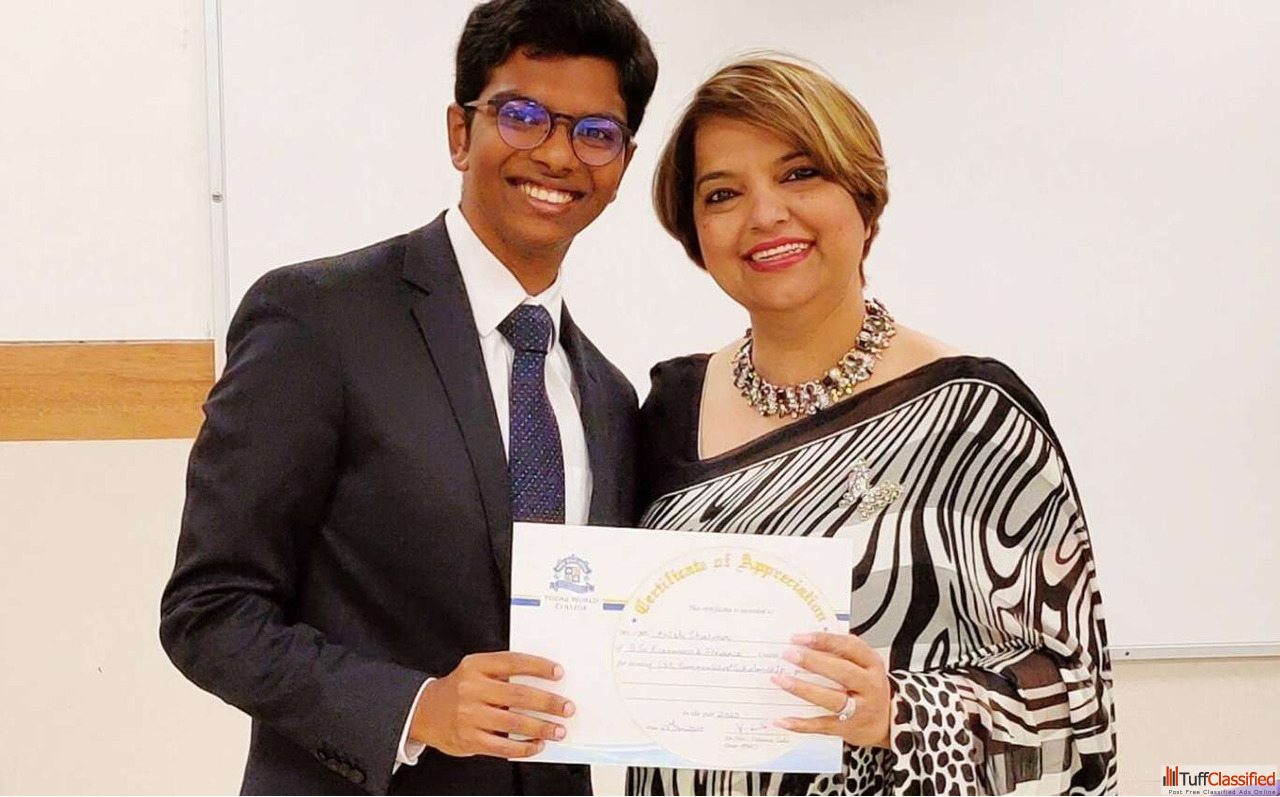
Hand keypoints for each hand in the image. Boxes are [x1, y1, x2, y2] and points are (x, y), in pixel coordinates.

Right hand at [409, 651, 574, 758]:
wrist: (425, 711)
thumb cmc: (460, 689)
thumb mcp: (476, 671)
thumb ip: (503, 674)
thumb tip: (544, 684)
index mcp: (475, 666)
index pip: (512, 662)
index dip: (538, 666)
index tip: (559, 673)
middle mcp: (471, 689)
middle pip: (517, 695)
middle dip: (548, 703)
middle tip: (567, 708)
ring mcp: (468, 715)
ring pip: (514, 723)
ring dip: (541, 728)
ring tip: (558, 730)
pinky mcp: (468, 739)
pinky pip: (503, 747)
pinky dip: (524, 748)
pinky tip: (537, 745)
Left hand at [770, 632, 891, 748]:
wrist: (885, 723)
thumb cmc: (868, 688)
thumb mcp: (864, 665)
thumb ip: (842, 652)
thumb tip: (809, 640)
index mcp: (873, 664)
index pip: (850, 647)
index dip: (824, 640)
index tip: (800, 637)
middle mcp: (870, 686)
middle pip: (841, 672)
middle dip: (812, 662)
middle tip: (788, 654)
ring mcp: (860, 709)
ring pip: (831, 699)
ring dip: (803, 689)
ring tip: (780, 679)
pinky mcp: (848, 728)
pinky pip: (822, 725)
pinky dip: (801, 724)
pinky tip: (782, 719)